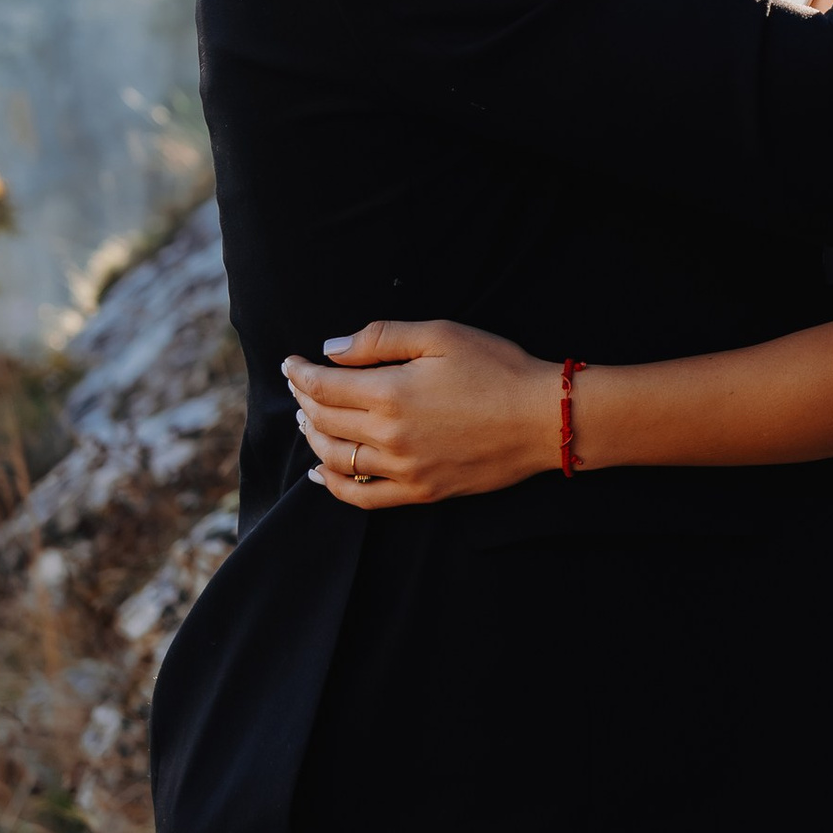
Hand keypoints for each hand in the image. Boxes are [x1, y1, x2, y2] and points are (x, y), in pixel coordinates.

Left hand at [282, 321, 561, 507]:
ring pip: (335, 459)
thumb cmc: (498, 368)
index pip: (324, 386)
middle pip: (324, 421)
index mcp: (390, 393)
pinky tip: (322, 473)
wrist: (542, 418)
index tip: (290, 364)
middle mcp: (389, 435)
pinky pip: (362, 497)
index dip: (300, 373)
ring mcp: (403, 469)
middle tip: (298, 387)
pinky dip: (334, 486)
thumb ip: (381, 338)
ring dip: (313, 439)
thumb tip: (330, 349)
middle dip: (302, 401)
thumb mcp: (441, 335)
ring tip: (307, 422)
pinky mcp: (421, 491)